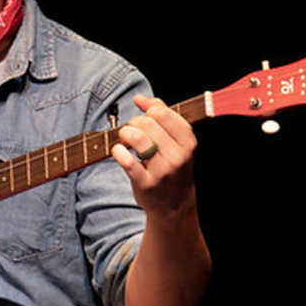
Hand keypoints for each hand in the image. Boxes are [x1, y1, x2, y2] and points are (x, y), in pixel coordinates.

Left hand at [111, 95, 197, 221]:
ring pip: (137, 138)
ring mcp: (162, 171)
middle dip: (135, 123)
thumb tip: (140, 99)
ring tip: (126, 139)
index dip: (150, 109)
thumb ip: (163, 117)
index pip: (164, 114)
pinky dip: (118, 152)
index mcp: (188, 144)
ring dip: (126, 134)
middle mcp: (178, 157)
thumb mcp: (178, 143)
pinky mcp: (146, 184)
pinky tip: (118, 151)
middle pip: (147, 124)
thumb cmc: (173, 169)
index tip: (145, 115)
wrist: (174, 206)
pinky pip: (126, 161)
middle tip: (133, 130)